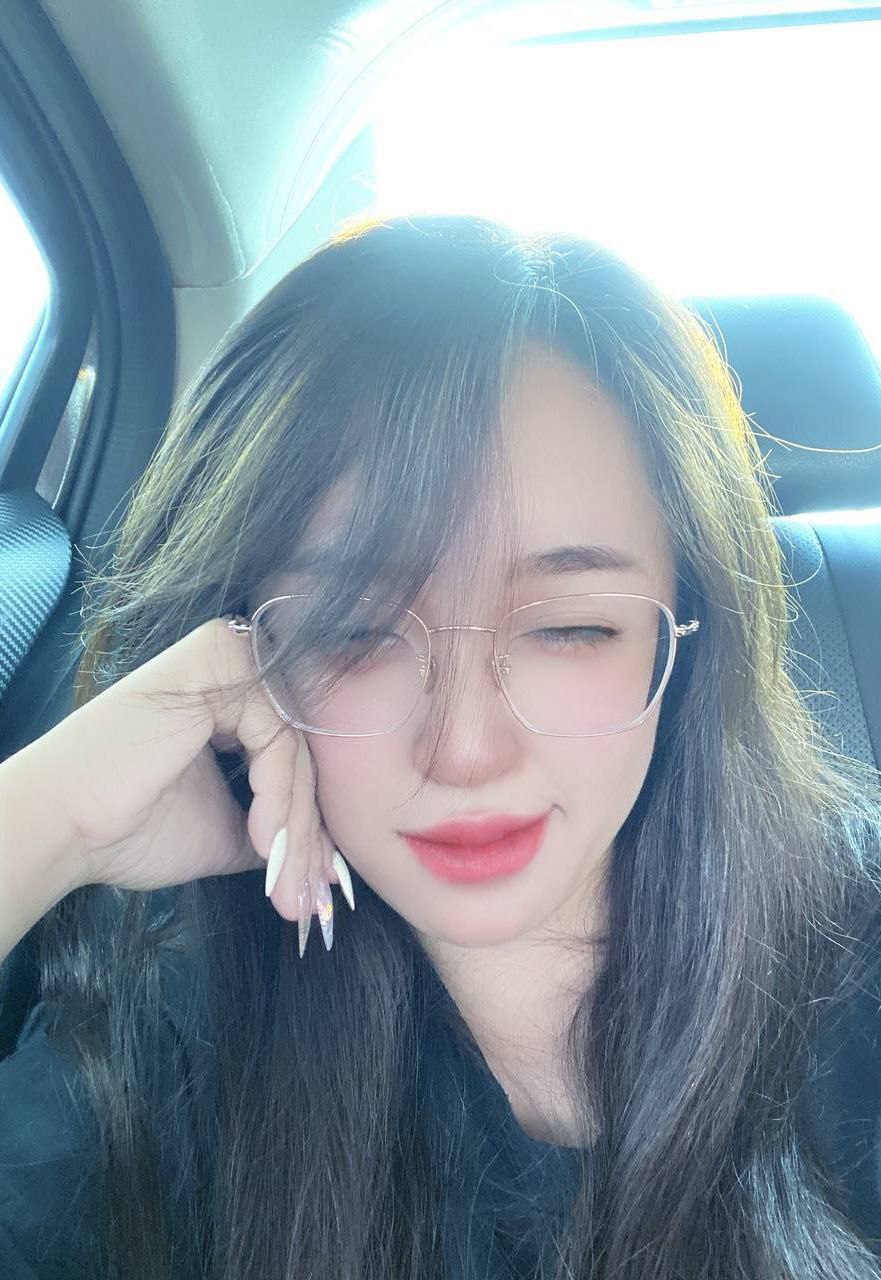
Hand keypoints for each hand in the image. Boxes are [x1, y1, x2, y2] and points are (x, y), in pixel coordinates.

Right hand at [25, 617, 350, 944]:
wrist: (66, 826)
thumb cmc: (133, 828)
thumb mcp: (227, 832)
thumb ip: (276, 830)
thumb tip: (329, 863)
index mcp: (235, 701)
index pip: (299, 757)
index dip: (311, 824)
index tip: (319, 887)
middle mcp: (237, 669)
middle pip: (303, 753)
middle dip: (308, 834)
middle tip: (309, 897)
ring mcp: (228, 658)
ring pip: (296, 749)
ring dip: (296, 826)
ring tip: (286, 883)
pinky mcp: (217, 659)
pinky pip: (277, 736)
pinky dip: (278, 797)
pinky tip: (261, 840)